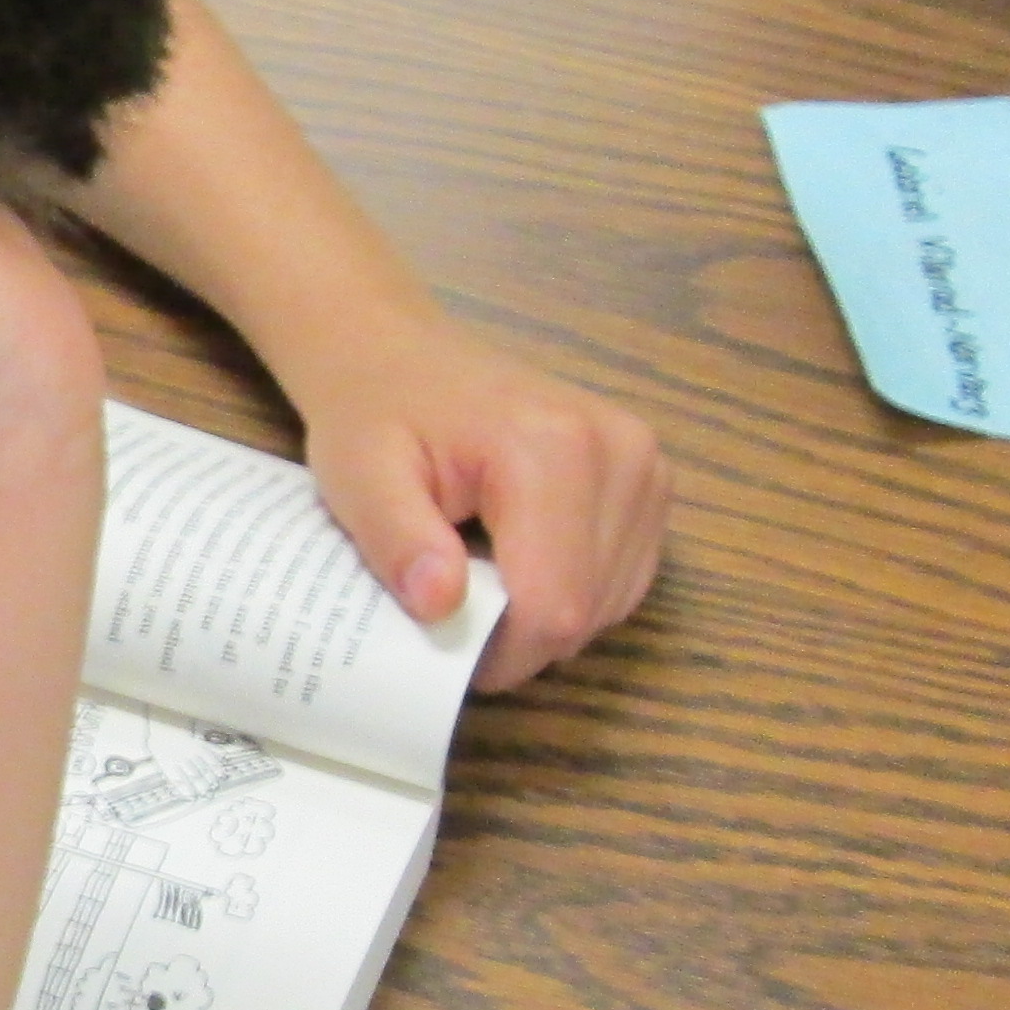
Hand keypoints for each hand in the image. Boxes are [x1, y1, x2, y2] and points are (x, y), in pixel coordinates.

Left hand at [287, 309, 667, 687]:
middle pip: (588, 612)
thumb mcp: (357, 477)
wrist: (403, 354)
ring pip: (612, 604)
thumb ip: (397, 541)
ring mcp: (647, 464)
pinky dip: (573, 592)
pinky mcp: (652, 478)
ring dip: (545, 616)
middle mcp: (621, 452)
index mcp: (551, 449)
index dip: (500, 656)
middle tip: (453, 606)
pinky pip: (625, 579)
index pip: (553, 607)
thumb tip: (441, 606)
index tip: (441, 645)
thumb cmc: (374, 413)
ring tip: (483, 573)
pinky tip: (522, 560)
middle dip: (518, 639)